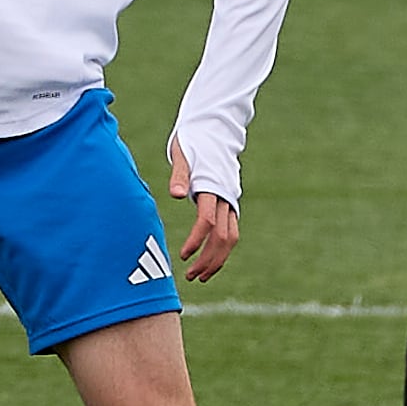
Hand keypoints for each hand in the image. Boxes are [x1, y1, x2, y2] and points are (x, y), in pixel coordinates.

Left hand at [165, 140, 239, 280]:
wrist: (215, 128)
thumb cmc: (193, 140)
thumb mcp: (182, 153)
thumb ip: (180, 175)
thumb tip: (175, 195)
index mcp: (213, 186)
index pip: (207, 221)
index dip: (196, 241)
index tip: (182, 256)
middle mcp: (226, 197)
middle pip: (223, 236)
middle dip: (209, 260)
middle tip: (191, 277)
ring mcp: (231, 201)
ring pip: (231, 238)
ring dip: (217, 259)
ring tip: (200, 276)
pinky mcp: (230, 203)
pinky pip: (230, 232)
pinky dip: (221, 249)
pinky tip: (208, 260)